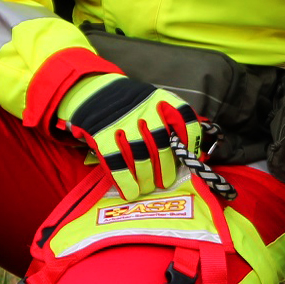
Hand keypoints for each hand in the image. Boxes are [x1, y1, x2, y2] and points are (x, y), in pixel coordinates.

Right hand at [56, 74, 200, 199]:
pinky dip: (125, 181)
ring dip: (147, 177)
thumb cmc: (127, 104)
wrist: (92, 92)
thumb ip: (168, 118)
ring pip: (141, 156)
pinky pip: (117, 162)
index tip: (190, 158)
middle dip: (166, 168)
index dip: (191, 141)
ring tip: (148, 188)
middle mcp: (144, 111)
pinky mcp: (103, 136)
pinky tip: (130, 191)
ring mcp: (123, 123)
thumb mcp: (150, 101)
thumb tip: (187, 149)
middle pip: (162, 145)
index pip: (184, 118)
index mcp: (159, 100)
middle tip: (165, 182)